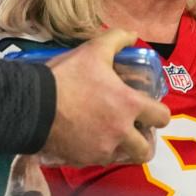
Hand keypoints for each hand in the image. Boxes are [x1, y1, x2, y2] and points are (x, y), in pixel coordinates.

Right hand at [42, 28, 170, 166]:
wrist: (33, 105)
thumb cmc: (67, 76)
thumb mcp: (94, 50)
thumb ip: (117, 39)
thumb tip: (132, 35)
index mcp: (129, 105)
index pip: (162, 117)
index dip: (159, 114)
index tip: (150, 110)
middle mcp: (121, 132)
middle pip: (146, 150)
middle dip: (144, 142)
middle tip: (134, 131)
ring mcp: (102, 149)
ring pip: (122, 157)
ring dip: (122, 149)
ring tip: (112, 136)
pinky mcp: (84, 160)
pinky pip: (98, 160)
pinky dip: (98, 152)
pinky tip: (89, 139)